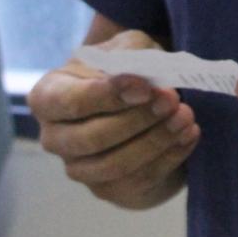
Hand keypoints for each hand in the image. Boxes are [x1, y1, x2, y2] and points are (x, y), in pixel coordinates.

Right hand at [27, 29, 199, 208]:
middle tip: (172, 100)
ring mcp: (79, 168)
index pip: (71, 102)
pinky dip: (168, 157)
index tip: (145, 87)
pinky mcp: (108, 189)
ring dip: (155, 141)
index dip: (108, 96)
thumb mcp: (126, 47)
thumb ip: (130, 55)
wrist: (138, 100)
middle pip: (91, 139)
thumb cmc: (126, 69)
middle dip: (136, 120)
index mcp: (49, 96)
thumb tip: (143, 80)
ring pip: (115, 165)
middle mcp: (55, 138)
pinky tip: (189, 135)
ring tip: (185, 117)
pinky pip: (138, 180)